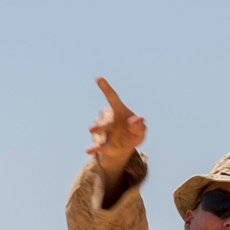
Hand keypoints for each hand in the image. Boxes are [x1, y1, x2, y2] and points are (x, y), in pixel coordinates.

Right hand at [87, 77, 145, 196]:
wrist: (123, 148)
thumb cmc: (133, 135)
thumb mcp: (140, 132)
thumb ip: (140, 126)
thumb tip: (139, 119)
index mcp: (119, 111)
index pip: (112, 98)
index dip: (106, 88)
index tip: (98, 78)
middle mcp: (109, 120)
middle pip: (106, 119)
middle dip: (103, 120)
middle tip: (97, 121)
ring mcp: (104, 132)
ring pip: (100, 129)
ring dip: (97, 128)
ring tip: (92, 130)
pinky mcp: (102, 143)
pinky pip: (98, 145)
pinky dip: (94, 148)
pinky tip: (88, 151)